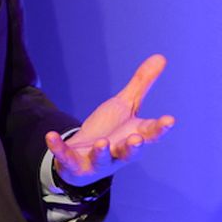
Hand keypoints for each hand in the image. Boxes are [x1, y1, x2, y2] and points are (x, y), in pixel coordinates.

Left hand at [46, 54, 173, 186]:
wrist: (84, 156)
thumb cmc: (111, 130)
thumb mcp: (126, 105)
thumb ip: (141, 84)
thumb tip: (161, 57)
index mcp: (134, 137)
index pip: (150, 133)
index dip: (160, 128)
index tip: (170, 120)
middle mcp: (118, 152)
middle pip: (128, 152)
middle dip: (133, 147)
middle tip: (136, 139)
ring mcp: (97, 161)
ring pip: (102, 159)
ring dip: (102, 152)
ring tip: (102, 142)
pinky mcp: (75, 164)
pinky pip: (66, 157)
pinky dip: (59, 147)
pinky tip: (51, 136)